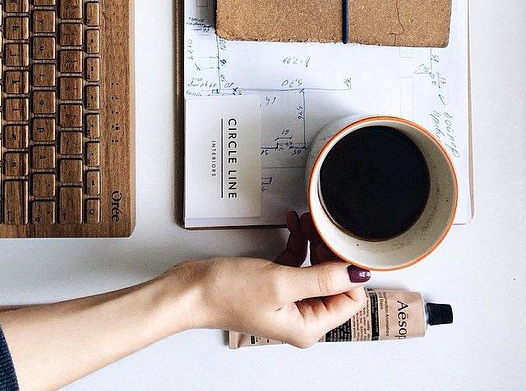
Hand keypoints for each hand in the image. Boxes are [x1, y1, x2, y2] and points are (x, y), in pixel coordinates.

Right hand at [176, 212, 368, 347]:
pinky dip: (297, 243)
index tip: (341, 244)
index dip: (348, 269)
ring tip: (306, 222)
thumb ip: (322, 278)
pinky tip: (292, 226)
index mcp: (307, 325)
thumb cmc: (226, 294)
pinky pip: (296, 262)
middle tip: (322, 228)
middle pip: (334, 281)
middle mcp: (300, 315)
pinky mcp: (273, 284)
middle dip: (330, 251)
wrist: (191, 290)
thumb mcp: (279, 283)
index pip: (349, 298)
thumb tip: (357, 274)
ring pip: (315, 267)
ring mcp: (286, 299)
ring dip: (313, 242)